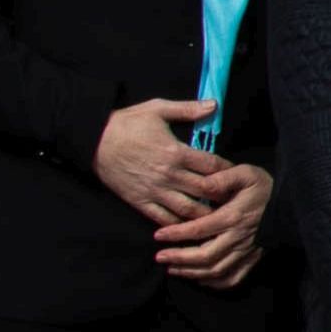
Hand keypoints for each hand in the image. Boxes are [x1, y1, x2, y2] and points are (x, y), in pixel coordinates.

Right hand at [95, 98, 230, 225]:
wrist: (93, 140)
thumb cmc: (127, 123)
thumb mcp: (158, 108)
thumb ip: (188, 108)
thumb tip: (214, 104)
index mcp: (176, 152)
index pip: (212, 165)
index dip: (228, 170)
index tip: (236, 173)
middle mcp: (169, 175)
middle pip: (205, 190)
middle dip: (222, 194)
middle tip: (234, 197)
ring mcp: (154, 191)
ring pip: (187, 209)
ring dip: (205, 214)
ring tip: (217, 215)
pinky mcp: (140, 202)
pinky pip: (163, 219)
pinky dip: (178, 225)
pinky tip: (189, 226)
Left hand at [152, 160, 273, 287]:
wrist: (291, 204)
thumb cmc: (264, 187)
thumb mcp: (245, 173)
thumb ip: (222, 177)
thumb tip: (202, 185)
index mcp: (233, 217)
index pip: (199, 229)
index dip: (176, 234)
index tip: (158, 236)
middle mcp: (238, 238)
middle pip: (205, 257)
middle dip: (179, 258)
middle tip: (159, 257)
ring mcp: (246, 252)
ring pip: (215, 271)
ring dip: (191, 272)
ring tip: (172, 269)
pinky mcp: (253, 259)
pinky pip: (232, 279)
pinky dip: (213, 283)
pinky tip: (199, 279)